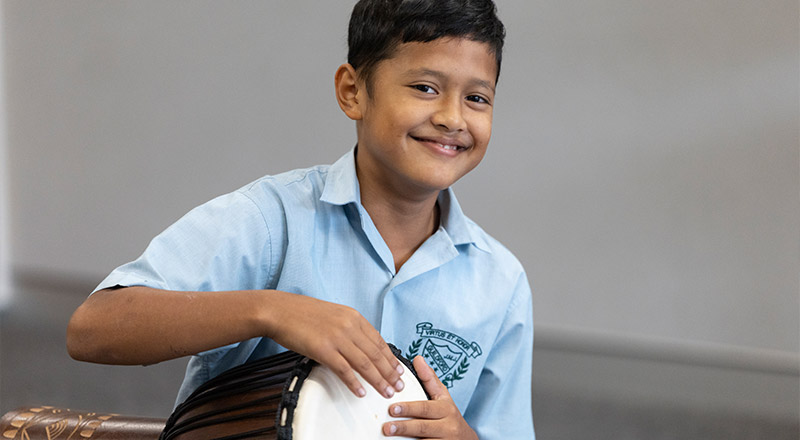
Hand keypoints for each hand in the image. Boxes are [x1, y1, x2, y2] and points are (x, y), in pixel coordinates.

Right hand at [264, 291, 403, 398]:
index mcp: (353, 316)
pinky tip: (361, 392)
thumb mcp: (333, 314)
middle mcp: (349, 326)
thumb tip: (360, 345)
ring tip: (386, 391)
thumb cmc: (301, 313)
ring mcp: (337, 338)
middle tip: (398, 385)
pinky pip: (344, 370)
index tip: (398, 369)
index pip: (379, 340)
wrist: (280, 310)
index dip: (390, 357)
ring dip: (378, 380)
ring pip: (364, 363)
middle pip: (375, 354)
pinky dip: (354, 383)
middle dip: (389, 372)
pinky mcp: (323, 349)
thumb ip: (348, 327)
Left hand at [383, 356, 477, 438]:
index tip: (392, 407)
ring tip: (390, 437)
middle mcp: (447, 427)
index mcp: (445, 409)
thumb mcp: (443, 397)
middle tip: (387, 427)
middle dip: (404, 427)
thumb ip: (429, 379)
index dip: (408, 408)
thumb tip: (418, 359)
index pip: (425, 408)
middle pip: (422, 427)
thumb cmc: (449, 416)